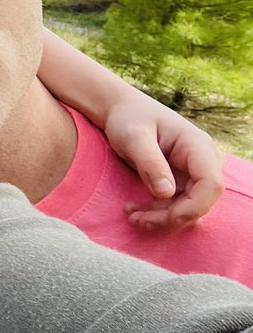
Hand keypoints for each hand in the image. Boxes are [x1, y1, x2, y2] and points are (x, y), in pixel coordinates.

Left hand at [103, 97, 224, 231]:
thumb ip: (150, 162)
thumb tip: (167, 192)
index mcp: (197, 146)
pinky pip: (177, 205)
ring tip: (131, 216)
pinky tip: (134, 211)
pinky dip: (158, 213)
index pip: (211, 184)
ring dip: (161, 218)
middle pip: (200, 201)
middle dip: (170, 217)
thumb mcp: (133, 137)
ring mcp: (194, 174)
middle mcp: (203, 162)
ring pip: (188, 208)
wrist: (122, 112)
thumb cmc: (128, 119)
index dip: (193, 206)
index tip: (166, 216)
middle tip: (135, 220)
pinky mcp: (183, 182)